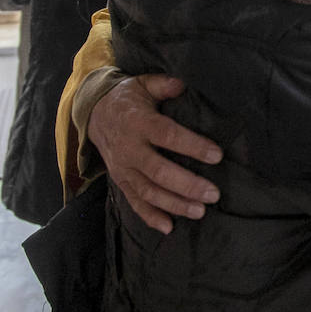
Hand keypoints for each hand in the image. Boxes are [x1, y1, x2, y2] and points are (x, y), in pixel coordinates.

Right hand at [88, 74, 222, 233]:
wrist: (93, 113)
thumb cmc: (127, 98)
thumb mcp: (143, 83)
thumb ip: (163, 85)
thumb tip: (182, 84)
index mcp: (138, 122)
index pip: (167, 135)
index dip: (192, 145)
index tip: (217, 155)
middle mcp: (129, 148)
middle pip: (158, 171)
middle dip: (187, 185)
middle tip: (213, 194)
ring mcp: (123, 168)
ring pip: (148, 191)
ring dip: (174, 204)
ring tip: (200, 212)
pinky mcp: (120, 180)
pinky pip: (134, 202)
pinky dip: (150, 217)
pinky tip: (169, 228)